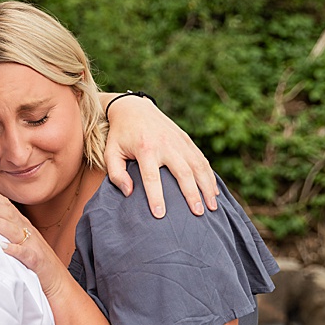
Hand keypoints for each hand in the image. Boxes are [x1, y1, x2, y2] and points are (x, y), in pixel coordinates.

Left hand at [0, 182, 69, 296]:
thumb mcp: (21, 240)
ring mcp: (32, 246)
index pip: (7, 206)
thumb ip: (6, 229)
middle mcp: (27, 232)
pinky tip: (3, 247)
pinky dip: (14, 250)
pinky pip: (25, 255)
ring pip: (14, 231)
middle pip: (8, 214)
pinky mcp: (36, 262)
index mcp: (23, 226)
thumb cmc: (36, 261)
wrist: (57, 280)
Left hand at [103, 93, 218, 218]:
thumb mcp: (111, 153)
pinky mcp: (186, 139)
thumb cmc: (120, 136)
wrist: (133, 108)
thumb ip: (116, 174)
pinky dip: (210, 176)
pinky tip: (214, 192)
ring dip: (207, 187)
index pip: (152, 177)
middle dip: (192, 194)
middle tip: (198, 213)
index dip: (156, 197)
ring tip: (212, 207)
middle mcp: (165, 144)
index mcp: (145, 149)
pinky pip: (201, 159)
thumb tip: (129, 193)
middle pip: (183, 173)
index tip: (160, 215)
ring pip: (198, 166)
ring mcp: (178, 141)